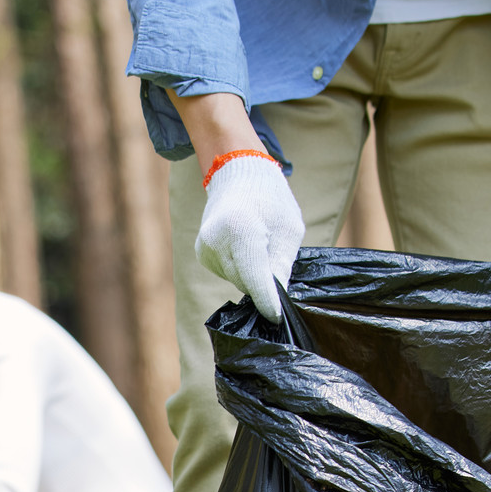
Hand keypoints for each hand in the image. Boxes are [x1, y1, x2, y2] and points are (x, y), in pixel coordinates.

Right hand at [195, 153, 303, 322]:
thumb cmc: (270, 198)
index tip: (277, 318)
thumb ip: (281, 264)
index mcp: (241, 230)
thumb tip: (276, 297)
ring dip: (252, 274)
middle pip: (245, 282)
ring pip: (236, 280)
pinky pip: (227, 273)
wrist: (237, 173)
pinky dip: (240, 268)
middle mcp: (216, 241)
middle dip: (263, 284)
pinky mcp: (202, 253)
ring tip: (261, 249)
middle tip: (277, 270)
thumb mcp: (288, 229)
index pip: (255, 278)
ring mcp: (205, 248)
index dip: (268, 301)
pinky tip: (246, 249)